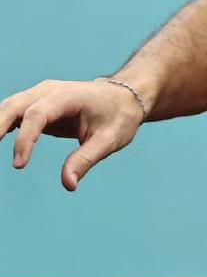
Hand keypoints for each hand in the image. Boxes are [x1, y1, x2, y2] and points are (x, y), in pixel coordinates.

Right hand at [0, 79, 144, 190]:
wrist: (125, 97)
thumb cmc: (119, 117)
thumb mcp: (110, 139)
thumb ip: (86, 159)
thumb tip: (68, 185)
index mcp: (68, 96)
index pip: (38, 114)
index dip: (25, 139)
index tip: (19, 165)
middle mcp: (49, 91)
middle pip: (13, 106)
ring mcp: (40, 95)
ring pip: (8, 108)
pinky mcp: (36, 105)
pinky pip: (11, 114)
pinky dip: (0, 127)